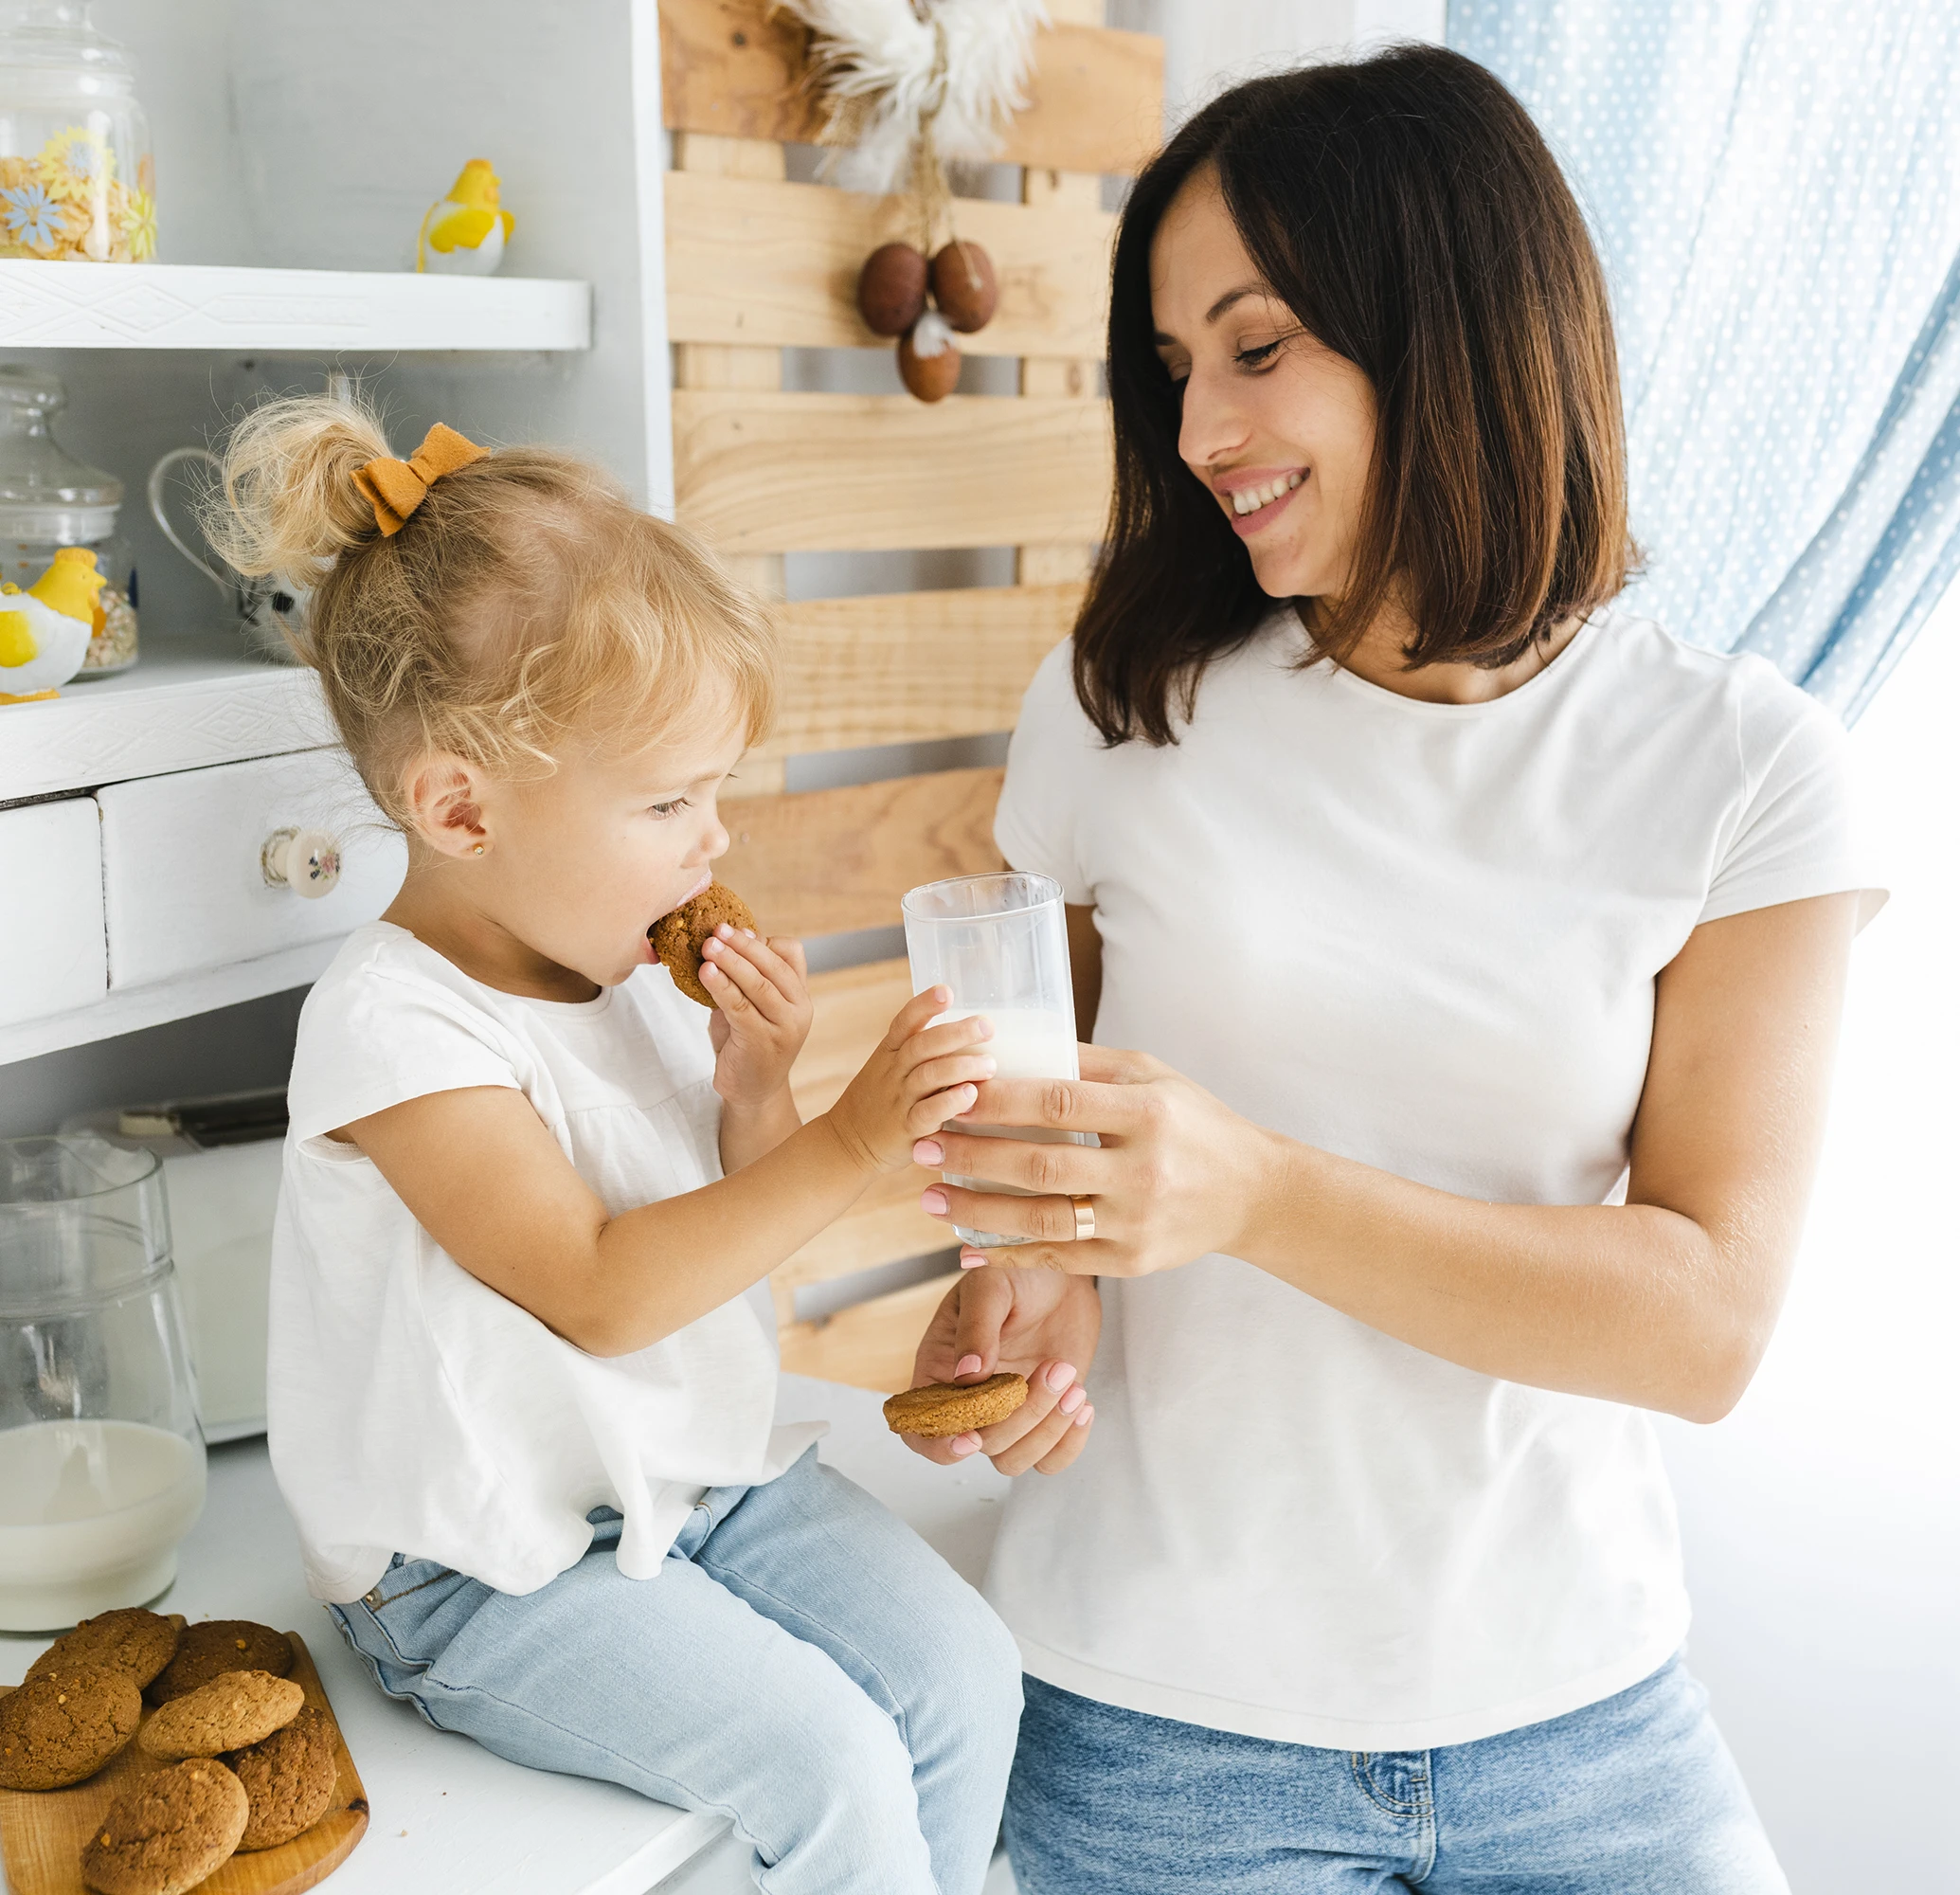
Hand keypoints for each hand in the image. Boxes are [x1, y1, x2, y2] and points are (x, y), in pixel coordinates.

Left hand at [703, 926, 813, 1110]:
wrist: (752, 1092)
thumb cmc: (747, 1043)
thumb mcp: (753, 1005)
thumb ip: (747, 978)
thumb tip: (728, 938)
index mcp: (799, 995)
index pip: (791, 954)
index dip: (762, 940)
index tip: (734, 930)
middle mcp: (799, 1009)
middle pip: (773, 966)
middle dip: (742, 944)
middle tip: (717, 929)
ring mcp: (784, 1027)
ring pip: (758, 984)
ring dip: (730, 961)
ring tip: (707, 946)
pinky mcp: (762, 1041)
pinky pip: (740, 1006)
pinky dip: (721, 986)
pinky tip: (705, 973)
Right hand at [823, 987, 999, 1173]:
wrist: (846, 1145)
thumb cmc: (879, 1102)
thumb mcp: (889, 1068)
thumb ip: (921, 1051)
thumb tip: (970, 1031)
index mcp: (890, 1052)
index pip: (905, 1022)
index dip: (924, 1005)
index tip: (947, 991)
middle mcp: (893, 1072)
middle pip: (923, 1045)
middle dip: (956, 1032)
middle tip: (986, 1026)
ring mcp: (898, 1100)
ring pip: (928, 1076)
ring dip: (961, 1067)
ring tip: (990, 1065)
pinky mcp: (906, 1130)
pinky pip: (927, 1113)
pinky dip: (949, 1102)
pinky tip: (970, 1095)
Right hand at [902, 1267, 1101, 1473]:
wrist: (1061, 1275)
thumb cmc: (1016, 1273)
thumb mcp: (989, 1285)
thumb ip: (976, 1326)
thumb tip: (968, 1375)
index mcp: (939, 1371)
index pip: (920, 1429)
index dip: (938, 1444)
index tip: (971, 1435)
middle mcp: (969, 1401)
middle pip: (981, 1443)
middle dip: (1021, 1415)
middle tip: (1056, 1367)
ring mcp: (1007, 1414)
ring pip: (1014, 1459)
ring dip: (1047, 1429)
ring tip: (1072, 1381)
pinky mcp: (1044, 1418)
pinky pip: (1050, 1460)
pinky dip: (1069, 1444)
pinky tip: (1083, 1402)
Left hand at [915, 1044, 1279, 1276]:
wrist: (1252, 1192)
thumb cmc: (1192, 1122)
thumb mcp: (1152, 1075)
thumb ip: (1086, 1063)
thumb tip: (1014, 1043)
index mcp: (1147, 1112)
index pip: (1058, 1104)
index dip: (998, 1102)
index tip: (951, 1097)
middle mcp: (1142, 1170)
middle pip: (1039, 1165)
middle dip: (972, 1157)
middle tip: (921, 1146)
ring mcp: (1136, 1222)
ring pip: (1041, 1219)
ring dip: (976, 1209)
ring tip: (929, 1196)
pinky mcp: (1131, 1262)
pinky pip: (1058, 1257)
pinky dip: (1008, 1252)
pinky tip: (967, 1244)